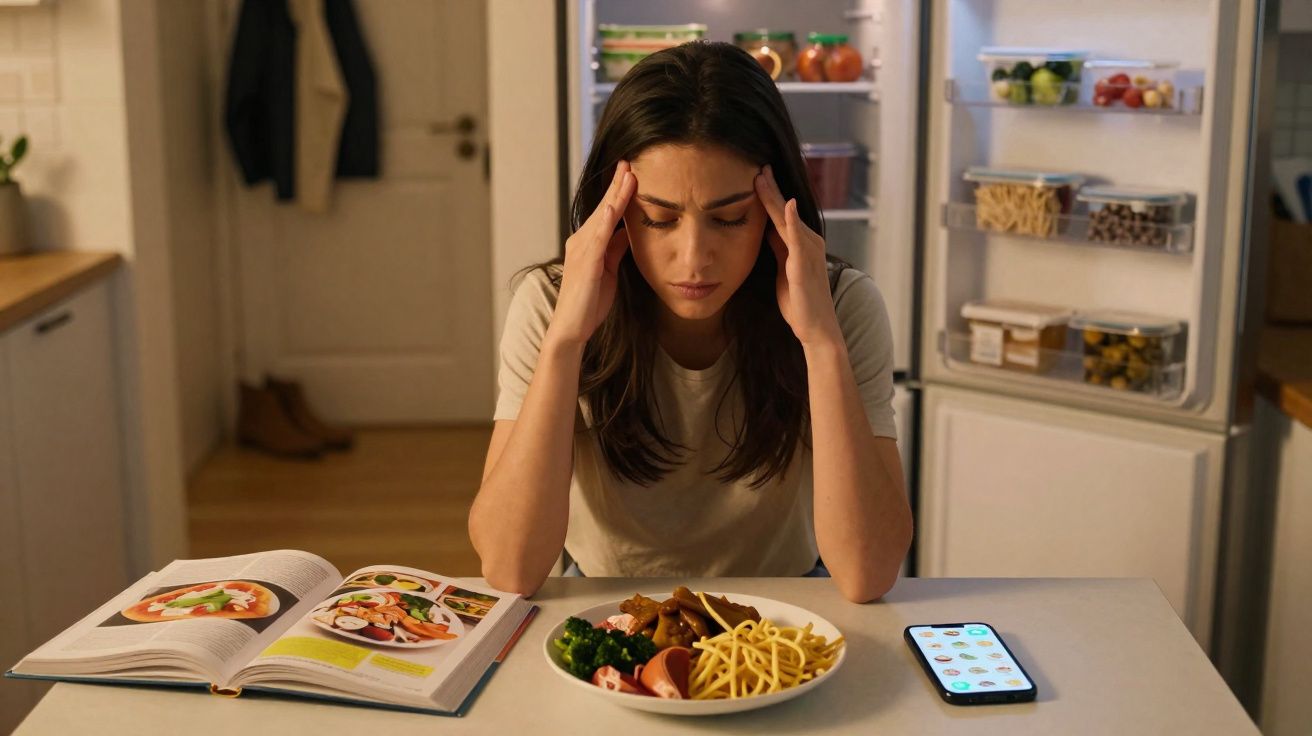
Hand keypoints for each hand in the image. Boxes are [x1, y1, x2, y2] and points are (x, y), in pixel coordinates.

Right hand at [546, 161, 635, 348]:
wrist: (572, 328)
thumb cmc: (589, 303)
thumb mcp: (609, 270)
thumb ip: (616, 249)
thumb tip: (628, 232)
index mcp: (588, 243)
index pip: (607, 213)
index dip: (618, 193)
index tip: (631, 173)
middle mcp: (581, 242)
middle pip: (603, 208)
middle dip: (616, 185)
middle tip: (629, 162)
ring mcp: (581, 251)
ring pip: (601, 217)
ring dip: (614, 195)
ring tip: (627, 175)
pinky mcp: (585, 264)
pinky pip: (596, 238)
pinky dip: (605, 221)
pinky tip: (613, 207)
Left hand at [754, 164, 841, 346]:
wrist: (815, 327)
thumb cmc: (799, 301)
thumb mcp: (784, 268)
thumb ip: (779, 247)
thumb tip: (767, 228)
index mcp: (800, 243)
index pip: (781, 213)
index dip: (769, 194)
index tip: (757, 174)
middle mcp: (808, 242)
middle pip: (785, 209)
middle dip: (771, 187)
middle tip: (758, 165)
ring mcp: (807, 251)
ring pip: (787, 217)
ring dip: (776, 196)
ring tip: (763, 176)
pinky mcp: (804, 264)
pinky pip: (797, 237)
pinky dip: (793, 220)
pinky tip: (788, 204)